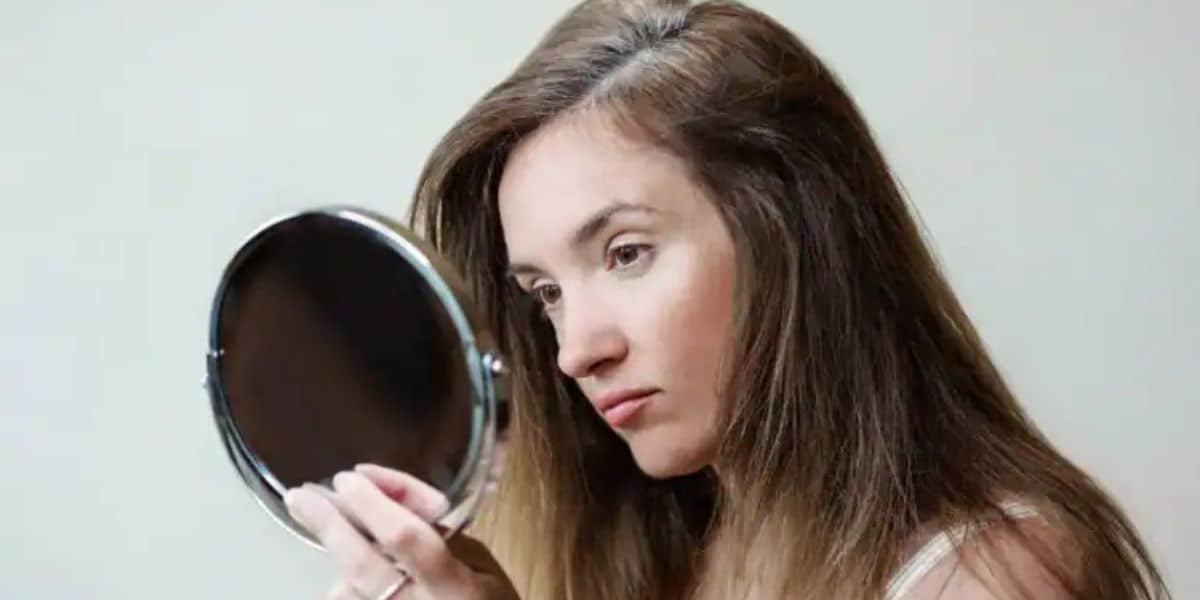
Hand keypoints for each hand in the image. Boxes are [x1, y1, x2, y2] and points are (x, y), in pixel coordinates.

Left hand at [283, 464, 518, 599]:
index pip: (407, 537)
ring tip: (330, 526)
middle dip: (329, 524)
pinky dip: (345, 585)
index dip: (375, 504)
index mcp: (454, 586)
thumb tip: (387, 501)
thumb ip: (439, 534)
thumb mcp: (482, 563)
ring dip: (338, 556)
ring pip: (344, 589)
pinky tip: (352, 576)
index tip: (349, 478)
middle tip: (301, 496)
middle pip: (360, 564)